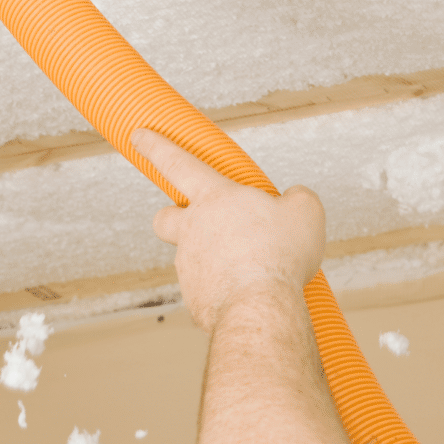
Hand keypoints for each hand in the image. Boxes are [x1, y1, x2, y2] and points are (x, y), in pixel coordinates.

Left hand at [131, 128, 325, 336]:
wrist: (260, 308)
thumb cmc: (278, 255)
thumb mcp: (304, 213)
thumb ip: (297, 198)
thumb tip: (293, 200)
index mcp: (214, 199)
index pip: (177, 162)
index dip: (156, 146)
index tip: (138, 135)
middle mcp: (192, 229)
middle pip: (164, 218)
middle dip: (173, 217)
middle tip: (198, 224)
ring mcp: (189, 265)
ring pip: (191, 258)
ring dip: (214, 260)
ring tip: (252, 270)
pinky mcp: (194, 297)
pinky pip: (207, 289)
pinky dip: (224, 290)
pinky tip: (250, 294)